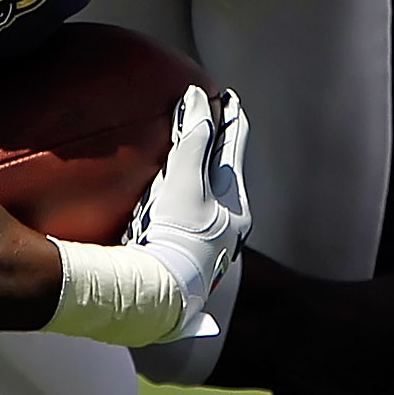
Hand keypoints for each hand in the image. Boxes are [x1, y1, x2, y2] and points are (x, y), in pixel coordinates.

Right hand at [130, 87, 251, 337]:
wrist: (158, 297)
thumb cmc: (176, 237)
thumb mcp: (186, 182)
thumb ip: (193, 140)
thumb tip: (198, 99)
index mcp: (235, 204)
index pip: (234, 147)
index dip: (230, 118)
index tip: (228, 97)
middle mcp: (227, 224)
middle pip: (224, 170)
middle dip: (216, 144)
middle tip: (208, 118)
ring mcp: (206, 242)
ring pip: (207, 194)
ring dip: (199, 170)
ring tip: (185, 152)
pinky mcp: (183, 254)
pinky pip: (185, 212)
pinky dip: (180, 194)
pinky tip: (163, 198)